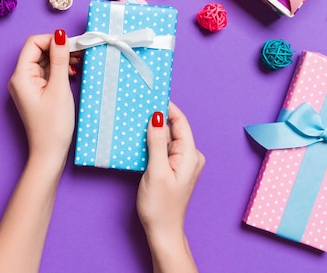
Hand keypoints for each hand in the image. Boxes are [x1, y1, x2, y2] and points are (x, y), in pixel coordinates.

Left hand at [8, 30, 80, 166]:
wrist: (49, 153)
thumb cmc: (53, 125)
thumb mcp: (59, 88)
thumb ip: (59, 60)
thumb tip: (60, 36)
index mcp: (21, 76)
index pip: (33, 43)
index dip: (53, 40)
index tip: (73, 45)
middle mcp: (20, 78)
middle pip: (38, 51)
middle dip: (59, 49)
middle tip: (80, 53)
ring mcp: (27, 86)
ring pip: (44, 61)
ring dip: (60, 59)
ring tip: (78, 64)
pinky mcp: (35, 92)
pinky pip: (46, 73)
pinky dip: (58, 70)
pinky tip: (71, 74)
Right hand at [137, 102, 204, 272]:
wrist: (162, 231)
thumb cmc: (160, 205)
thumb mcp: (156, 171)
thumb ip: (157, 142)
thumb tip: (157, 116)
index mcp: (190, 154)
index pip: (180, 121)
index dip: (166, 106)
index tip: (151, 94)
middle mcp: (190, 156)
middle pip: (174, 128)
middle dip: (157, 117)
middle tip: (139, 105)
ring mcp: (182, 162)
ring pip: (167, 138)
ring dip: (153, 129)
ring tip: (136, 119)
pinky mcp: (173, 168)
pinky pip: (164, 148)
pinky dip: (152, 142)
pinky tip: (139, 138)